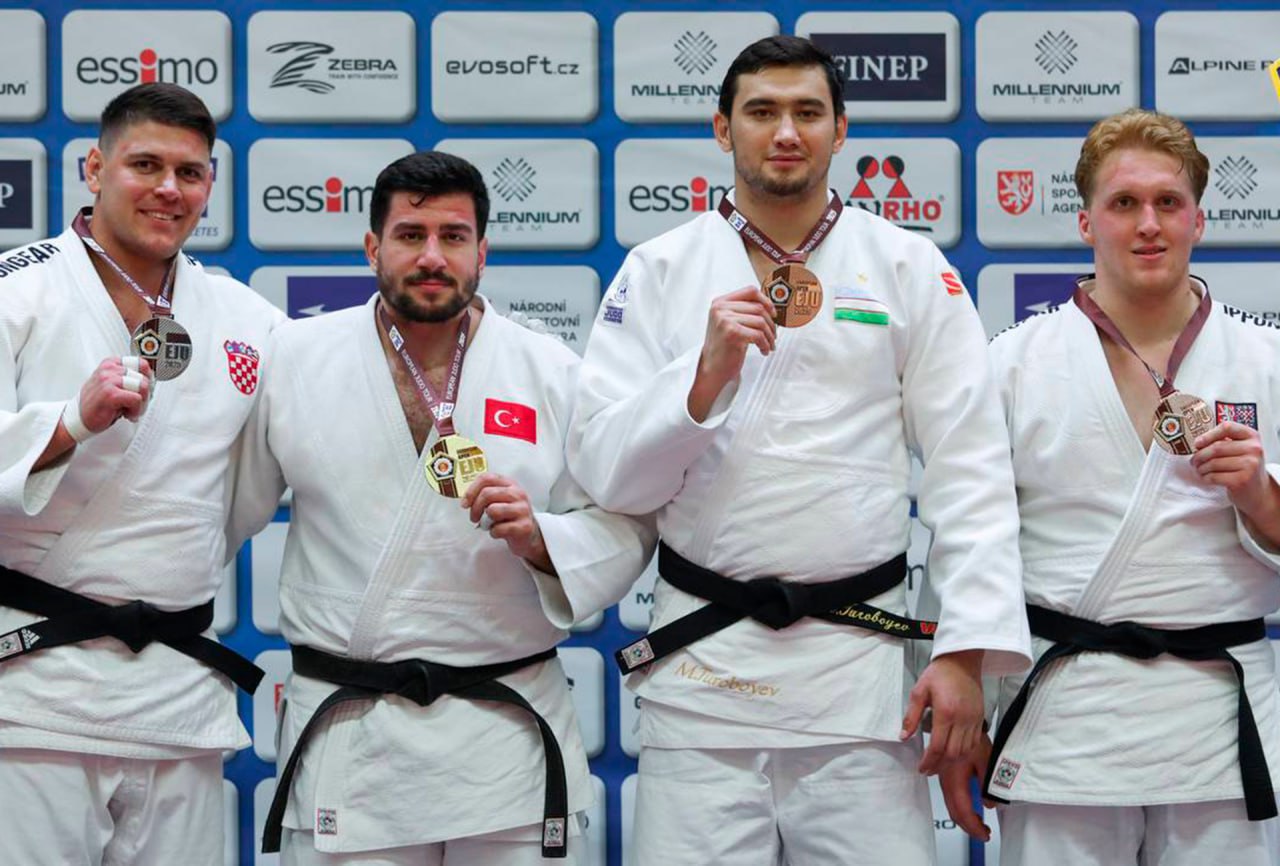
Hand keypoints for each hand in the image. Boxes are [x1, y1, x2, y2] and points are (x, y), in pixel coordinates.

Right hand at [73, 355, 153, 432]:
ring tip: (130, 410)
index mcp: (111, 364)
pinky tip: (126, 414)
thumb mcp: (113, 385)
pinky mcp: (110, 393)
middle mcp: (109, 369)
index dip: (147, 379)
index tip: (144, 390)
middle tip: (135, 405)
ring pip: (143, 387)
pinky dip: (136, 410)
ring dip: (141, 403)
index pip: (141, 363)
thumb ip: (129, 378)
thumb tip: (150, 379)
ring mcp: (108, 380)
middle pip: (144, 377)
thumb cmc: (98, 404)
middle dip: (145, 395)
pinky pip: (137, 399)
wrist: (78, 419)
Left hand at [460, 473, 553, 572]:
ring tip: (489, 524)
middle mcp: (518, 494)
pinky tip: (498, 532)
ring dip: (485, 521)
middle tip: (474, 518)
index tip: (465, 503)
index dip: (471, 490)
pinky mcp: (524, 526)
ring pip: (492, 511)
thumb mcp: (500, 500)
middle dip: (475, 508)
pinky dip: (493, 533)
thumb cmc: (509, 516)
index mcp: (510, 484)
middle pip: (487, 494)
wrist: (529, 534)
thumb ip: (486, 495)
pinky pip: (498, 529)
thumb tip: (466, 500)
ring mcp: (523, 509)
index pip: (487, 478)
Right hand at [687, 286, 775, 422]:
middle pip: (758, 307)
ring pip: (760, 321)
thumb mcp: (730, 323)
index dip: (766, 300)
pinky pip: (759, 335)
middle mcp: (720, 308)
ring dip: (769, 335)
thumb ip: (743, 311)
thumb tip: (769, 306)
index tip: (772, 313)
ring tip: (768, 344)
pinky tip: (764, 350)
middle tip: (772, 335)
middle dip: (770, 323)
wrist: (712, 368)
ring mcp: (725, 320)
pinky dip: (765, 344)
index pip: (750, 291)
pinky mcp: (731, 333)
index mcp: (720, 302)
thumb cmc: (724, 347)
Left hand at [901, 649, 983, 774]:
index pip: (937, 746)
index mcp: (945, 712)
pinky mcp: (980, 719)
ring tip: (938, 763)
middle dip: (939, 765)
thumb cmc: (938, 674)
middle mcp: (962, 719)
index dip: (928, 761)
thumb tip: (904, 736)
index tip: (921, 768)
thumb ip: (911, 716)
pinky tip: (953, 753)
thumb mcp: (918, 692)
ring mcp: (974, 720)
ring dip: (951, 761)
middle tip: (928, 769)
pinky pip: (974, 743)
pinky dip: (964, 752)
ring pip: (965, 751)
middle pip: (953, 753)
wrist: (962, 662)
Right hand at [938, 733, 993, 840]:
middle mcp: (946, 779)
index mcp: (955, 777)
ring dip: (964, 817)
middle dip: (968, 826)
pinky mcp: (944, 773)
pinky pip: (950, 796)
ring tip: (979, 823)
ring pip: (951, 804)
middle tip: (983, 833)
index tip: (984, 834)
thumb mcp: (986, 759)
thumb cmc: (973, 736)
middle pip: (954, 811)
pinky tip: (970, 807)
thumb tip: (989, 804)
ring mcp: (943, 776)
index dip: (973, 826)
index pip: (963, 809)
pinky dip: (960, 807)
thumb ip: (988, 783)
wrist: (959, 719)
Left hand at [1193, 422, 1273, 511]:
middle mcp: (1254, 449)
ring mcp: (1250, 465)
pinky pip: (1214, 476)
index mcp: (1251, 436)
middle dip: (1200, 455)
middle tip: (1194, 461)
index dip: (1208, 435)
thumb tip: (1198, 444)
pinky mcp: (1242, 480)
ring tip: (1199, 470)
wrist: (1257, 490)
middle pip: (1217, 447)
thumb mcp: (1240, 449)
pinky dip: (1206, 477)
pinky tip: (1206, 478)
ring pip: (1213, 463)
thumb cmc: (1243, 467)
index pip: (1227, 427)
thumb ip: (1224, 441)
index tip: (1197, 443)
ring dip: (1201, 468)